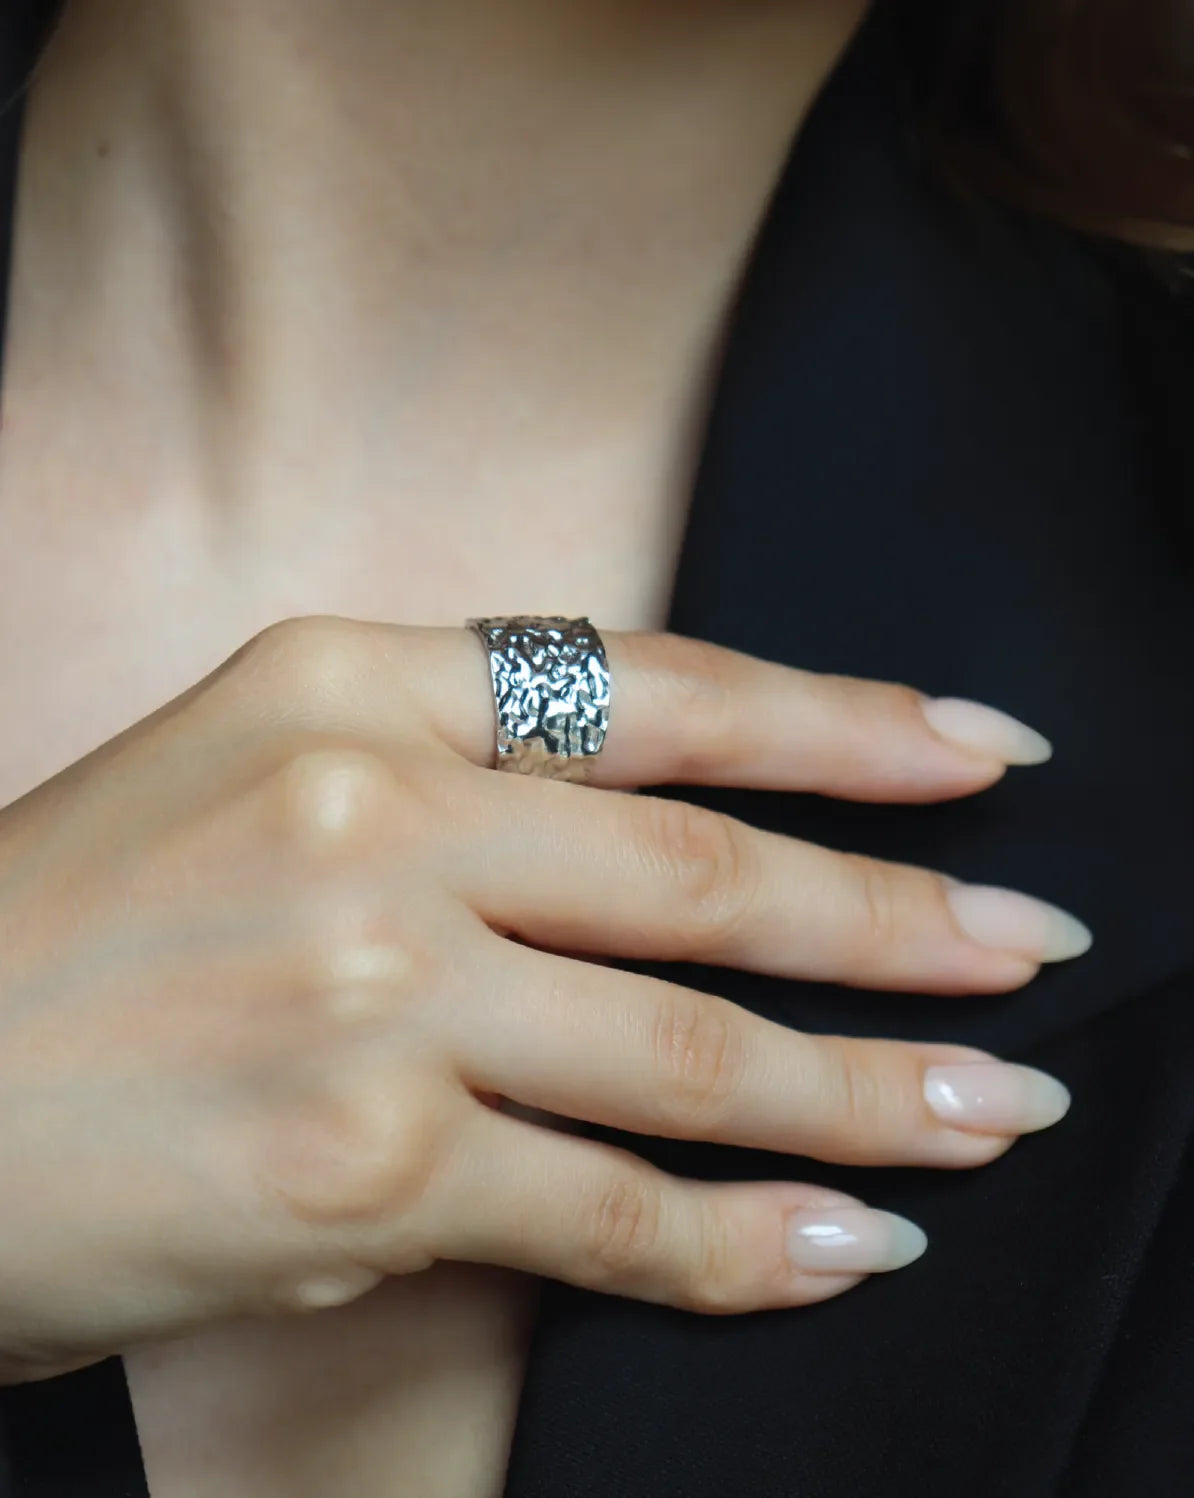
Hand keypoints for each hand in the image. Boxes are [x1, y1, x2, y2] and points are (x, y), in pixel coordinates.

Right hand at [0, 618, 1085, 1384]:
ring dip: (868, 1089)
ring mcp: (372, 994)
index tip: (975, 755)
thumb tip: (671, 831)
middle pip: (706, 871)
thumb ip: (456, 774)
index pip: (654, 690)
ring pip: (691, 1049)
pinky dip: (747, 1241)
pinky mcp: (363, 1172)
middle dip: (898, 916)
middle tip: (1031, 946)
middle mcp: (373, 818)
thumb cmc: (80, 925)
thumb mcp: (258, 766)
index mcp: (349, 686)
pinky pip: (611, 1210)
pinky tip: (850, 1243)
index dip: (841, 723)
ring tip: (995, 1105)